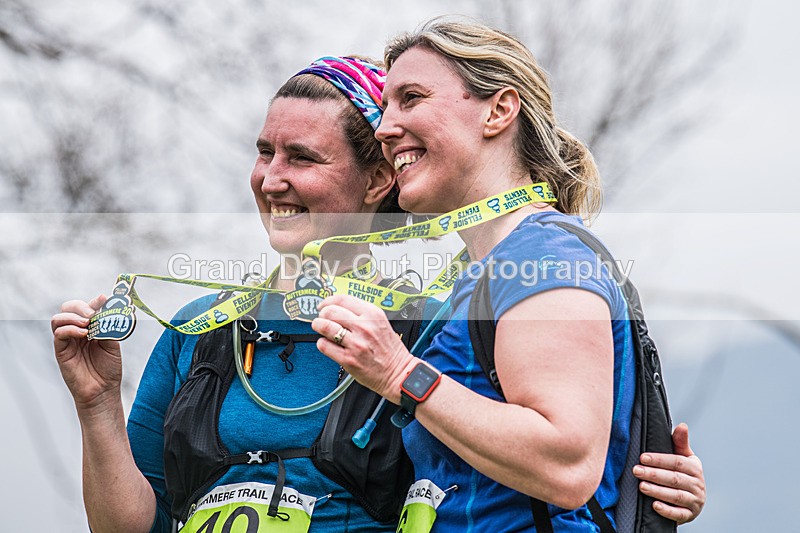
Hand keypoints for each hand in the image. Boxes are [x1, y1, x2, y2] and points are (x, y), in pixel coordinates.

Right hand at [52, 295, 123, 410]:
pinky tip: (83, 334)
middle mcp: (77, 331)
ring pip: (59, 318)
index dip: (94, 301)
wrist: (103, 390)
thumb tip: (106, 310)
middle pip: (68, 308)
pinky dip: (70, 329)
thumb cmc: (108, 368)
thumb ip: (107, 326)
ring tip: (87, 323)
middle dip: (80, 306)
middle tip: (92, 313)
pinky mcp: (61, 350)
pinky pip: (58, 333)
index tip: (103, 298)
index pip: (87, 308)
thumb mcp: (112, 343)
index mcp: (91, 327)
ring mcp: (68, 340)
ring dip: (73, 316)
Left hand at [312, 294, 414, 401]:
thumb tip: (338, 308)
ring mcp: (355, 343)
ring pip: (324, 326)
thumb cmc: (390, 350)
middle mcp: (364, 327)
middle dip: (322, 314)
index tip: (324, 305)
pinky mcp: (348, 359)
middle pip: (330, 311)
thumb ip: (361, 314)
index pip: (342, 299)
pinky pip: (324, 346)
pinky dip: (322, 343)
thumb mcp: (381, 323)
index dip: (328, 300)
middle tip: (322, 318)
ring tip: (320, 328)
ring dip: (318, 326)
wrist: (398, 372)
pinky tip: (328, 344)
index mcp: (373, 314)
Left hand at [633, 423, 705, 523]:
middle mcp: (698, 484)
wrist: (691, 499)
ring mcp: (695, 501)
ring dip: (658, 491)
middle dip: (654, 474)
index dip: (660, 459)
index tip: (642, 457)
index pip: (677, 462)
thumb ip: (680, 442)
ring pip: (676, 496)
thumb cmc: (682, 473)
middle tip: (636, 471)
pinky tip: (654, 506)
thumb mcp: (683, 457)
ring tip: (641, 486)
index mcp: (695, 468)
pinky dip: (667, 511)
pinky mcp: (690, 515)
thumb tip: (682, 425)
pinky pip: (680, 514)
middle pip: (675, 478)